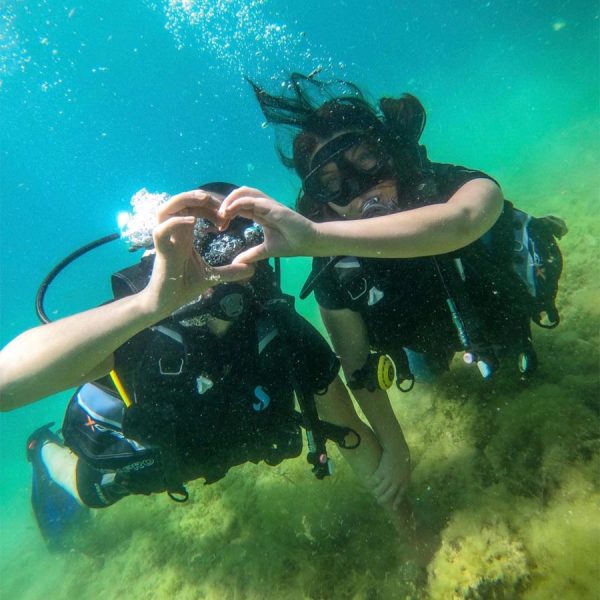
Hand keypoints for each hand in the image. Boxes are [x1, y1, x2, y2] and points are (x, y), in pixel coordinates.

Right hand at [141, 190, 254, 316]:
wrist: (169, 301)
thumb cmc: (185, 286)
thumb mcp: (213, 275)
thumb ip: (231, 270)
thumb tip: (252, 269)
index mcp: (184, 234)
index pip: (194, 209)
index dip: (210, 207)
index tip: (226, 215)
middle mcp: (173, 233)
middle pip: (180, 202)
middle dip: (199, 197)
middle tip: (220, 203)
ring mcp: (165, 240)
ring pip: (165, 209)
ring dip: (183, 200)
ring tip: (204, 199)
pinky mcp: (160, 250)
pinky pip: (161, 230)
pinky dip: (175, 222)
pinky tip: (192, 221)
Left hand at [218, 187, 317, 262]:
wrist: (309, 243)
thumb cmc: (291, 244)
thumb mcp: (265, 251)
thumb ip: (251, 254)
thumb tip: (236, 264)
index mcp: (260, 214)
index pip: (239, 206)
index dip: (227, 212)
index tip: (220, 225)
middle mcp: (263, 206)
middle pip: (240, 194)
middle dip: (226, 202)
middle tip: (217, 217)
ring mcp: (268, 205)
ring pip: (245, 192)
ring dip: (230, 199)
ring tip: (221, 212)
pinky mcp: (273, 207)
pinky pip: (252, 200)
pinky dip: (238, 203)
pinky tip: (229, 211)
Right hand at [369, 446, 410, 510]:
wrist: (397, 448)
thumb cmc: (402, 456)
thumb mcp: (405, 469)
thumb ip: (402, 477)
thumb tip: (397, 484)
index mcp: (405, 481)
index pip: (401, 495)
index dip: (397, 501)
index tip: (394, 508)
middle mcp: (397, 482)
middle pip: (389, 495)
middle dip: (383, 499)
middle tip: (379, 501)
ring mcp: (389, 478)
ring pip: (380, 490)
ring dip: (376, 492)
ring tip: (373, 492)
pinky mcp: (381, 473)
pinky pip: (374, 480)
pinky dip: (371, 482)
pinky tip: (368, 482)